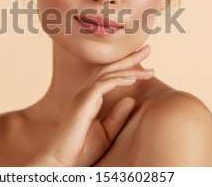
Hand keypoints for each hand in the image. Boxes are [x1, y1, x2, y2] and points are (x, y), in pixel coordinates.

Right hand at [26, 45, 153, 166]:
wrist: (63, 162)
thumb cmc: (82, 150)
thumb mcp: (107, 133)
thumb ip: (118, 116)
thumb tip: (132, 100)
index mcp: (91, 99)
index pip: (110, 76)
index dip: (127, 67)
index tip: (147, 64)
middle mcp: (86, 94)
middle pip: (109, 69)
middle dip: (129, 58)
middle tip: (147, 49)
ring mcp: (83, 97)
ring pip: (108, 74)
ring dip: (128, 68)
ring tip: (148, 67)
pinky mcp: (83, 104)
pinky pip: (102, 86)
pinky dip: (118, 80)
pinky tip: (132, 78)